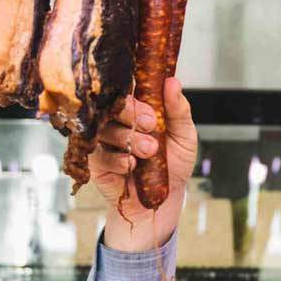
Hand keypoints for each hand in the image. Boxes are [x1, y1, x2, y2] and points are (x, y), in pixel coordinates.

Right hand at [85, 77, 198, 251]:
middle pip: (113, 105)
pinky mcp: (96, 161)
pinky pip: (100, 154)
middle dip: (132, 114)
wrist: (162, 199)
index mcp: (139, 109)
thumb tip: (172, 82)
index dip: (137, 98)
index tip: (152, 113)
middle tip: (150, 126)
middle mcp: (119, 121)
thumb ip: (179, 109)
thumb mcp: (184, 135)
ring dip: (129, 139)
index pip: (129, 90)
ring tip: (149, 151)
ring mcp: (105, 140)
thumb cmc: (173, 164)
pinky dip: (118, 159)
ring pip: (106, 129)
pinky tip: (131, 166)